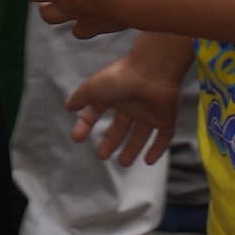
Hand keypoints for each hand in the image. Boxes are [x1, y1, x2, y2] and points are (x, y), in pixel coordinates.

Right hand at [66, 37, 190, 166]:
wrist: (153, 71)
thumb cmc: (121, 77)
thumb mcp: (93, 87)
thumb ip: (80, 97)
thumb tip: (68, 106)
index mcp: (112, 95)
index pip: (96, 112)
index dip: (85, 124)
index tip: (78, 138)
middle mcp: (131, 104)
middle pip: (120, 127)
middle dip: (111, 141)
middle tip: (102, 156)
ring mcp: (149, 112)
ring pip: (141, 134)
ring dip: (133, 149)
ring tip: (124, 163)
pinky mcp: (166, 117)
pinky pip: (164, 136)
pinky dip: (158, 149)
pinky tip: (149, 161)